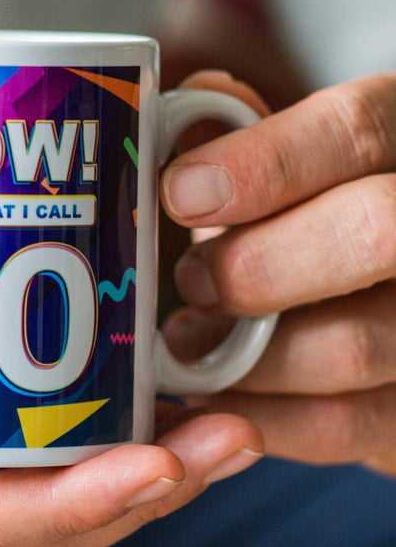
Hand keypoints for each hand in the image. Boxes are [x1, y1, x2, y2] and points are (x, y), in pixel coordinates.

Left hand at [160, 71, 395, 474]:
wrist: (380, 300)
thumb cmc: (316, 224)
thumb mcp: (296, 170)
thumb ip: (248, 141)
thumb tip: (171, 121)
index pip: (356, 129)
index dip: (263, 163)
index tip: (180, 193)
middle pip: (371, 232)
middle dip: (257, 265)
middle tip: (192, 283)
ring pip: (353, 345)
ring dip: (246, 355)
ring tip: (188, 346)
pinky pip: (345, 425)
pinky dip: (263, 417)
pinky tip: (217, 399)